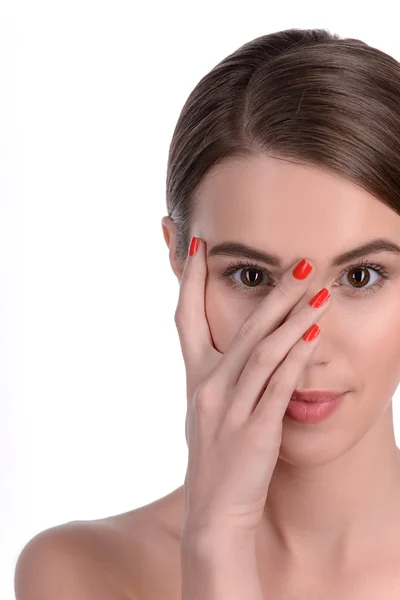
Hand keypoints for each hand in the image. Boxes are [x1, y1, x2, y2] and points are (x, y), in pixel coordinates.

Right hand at [175, 237, 330, 537]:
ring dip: (293, 320)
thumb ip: (221, 378)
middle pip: (240, 330)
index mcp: (195, 380)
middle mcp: (209, 388)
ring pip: (263, 353)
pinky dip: (296, 360)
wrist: (214, 513)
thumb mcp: (208, 412)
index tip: (197, 246)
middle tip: (298, 264)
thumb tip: (242, 348)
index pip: (185, 318)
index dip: (189, 281)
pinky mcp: (255, 433)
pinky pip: (277, 388)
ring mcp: (231, 410)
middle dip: (271, 294)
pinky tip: (313, 336)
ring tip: (318, 292)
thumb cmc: (216, 459)